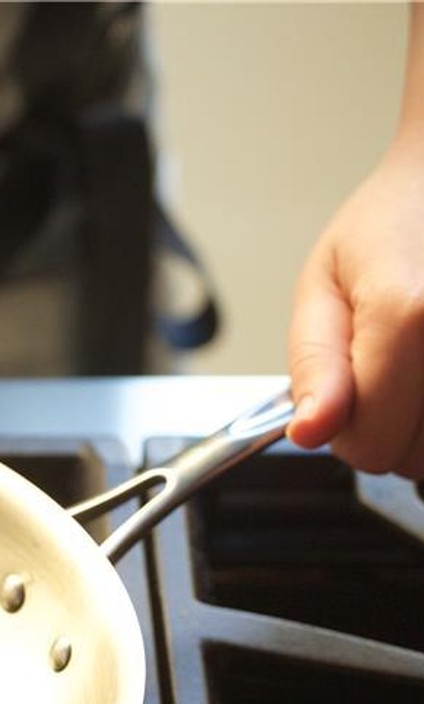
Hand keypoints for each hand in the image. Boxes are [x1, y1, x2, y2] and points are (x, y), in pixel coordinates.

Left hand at [286, 143, 423, 479]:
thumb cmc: (395, 223)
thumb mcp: (326, 285)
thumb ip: (315, 364)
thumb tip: (310, 432)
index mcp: (410, 315)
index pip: (370, 445)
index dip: (345, 431)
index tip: (345, 395)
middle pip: (418, 460)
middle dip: (392, 432)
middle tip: (387, 375)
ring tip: (417, 371)